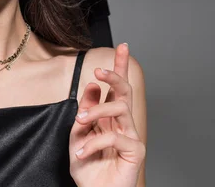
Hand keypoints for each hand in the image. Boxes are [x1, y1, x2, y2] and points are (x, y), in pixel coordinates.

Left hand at [69, 44, 145, 186]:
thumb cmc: (88, 167)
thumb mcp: (78, 134)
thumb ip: (85, 110)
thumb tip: (92, 85)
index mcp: (109, 117)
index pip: (117, 88)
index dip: (120, 66)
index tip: (123, 46)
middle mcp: (122, 123)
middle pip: (125, 90)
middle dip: (115, 75)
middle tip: (99, 70)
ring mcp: (131, 135)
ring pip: (120, 107)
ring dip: (96, 110)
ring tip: (80, 120)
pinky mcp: (136, 151)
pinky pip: (115, 135)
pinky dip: (94, 142)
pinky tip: (83, 152)